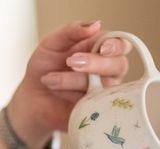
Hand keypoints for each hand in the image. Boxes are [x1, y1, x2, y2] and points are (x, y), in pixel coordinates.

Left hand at [7, 21, 130, 148]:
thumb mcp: (52, 44)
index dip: (117, 46)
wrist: (34, 97)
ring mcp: (104, 92)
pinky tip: (61, 96)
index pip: (121, 46)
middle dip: (96, 63)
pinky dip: (77, 98)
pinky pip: (98, 104)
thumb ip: (72, 32)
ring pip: (105, 85)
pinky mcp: (98, 110)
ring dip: (75, 80)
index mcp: (99, 52)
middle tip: (71, 62)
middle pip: (119, 65)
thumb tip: (96, 24)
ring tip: (50, 80)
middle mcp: (106, 72)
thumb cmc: (45, 69)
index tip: (102, 48)